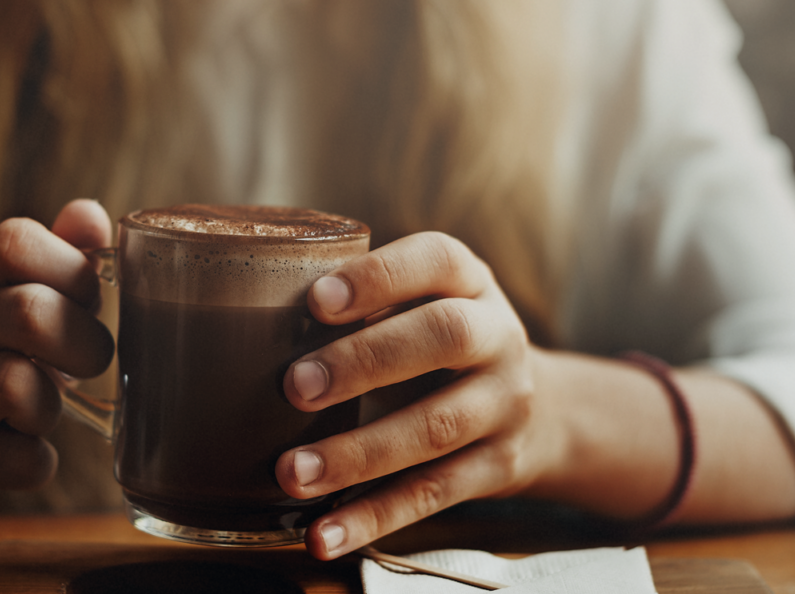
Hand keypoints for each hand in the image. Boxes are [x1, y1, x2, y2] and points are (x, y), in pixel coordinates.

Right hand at [0, 199, 114, 516]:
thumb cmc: (0, 365)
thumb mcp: (32, 308)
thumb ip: (67, 260)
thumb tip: (92, 214)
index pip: (13, 242)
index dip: (70, 269)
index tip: (88, 302)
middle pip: (27, 312)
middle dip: (83, 344)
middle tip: (92, 364)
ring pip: (12, 386)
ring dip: (50, 407)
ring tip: (44, 413)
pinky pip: (7, 459)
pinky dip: (36, 463)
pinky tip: (30, 456)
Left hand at [276, 232, 557, 558]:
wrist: (536, 411)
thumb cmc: (439, 344)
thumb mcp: (422, 303)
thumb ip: (366, 304)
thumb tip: (258, 324)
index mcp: (469, 281)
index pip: (436, 260)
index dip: (379, 277)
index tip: (316, 300)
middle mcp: (497, 336)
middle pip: (445, 336)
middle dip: (366, 360)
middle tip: (295, 387)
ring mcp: (504, 404)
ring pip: (436, 426)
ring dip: (359, 453)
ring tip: (292, 472)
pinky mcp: (498, 467)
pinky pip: (434, 494)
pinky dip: (375, 517)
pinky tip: (324, 534)